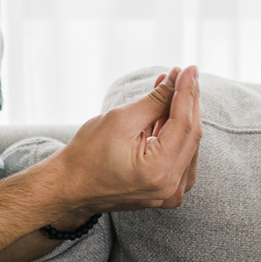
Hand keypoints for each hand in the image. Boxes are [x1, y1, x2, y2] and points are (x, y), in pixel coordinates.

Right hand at [48, 65, 203, 217]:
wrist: (69, 187)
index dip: (187, 92)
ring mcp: (169, 193)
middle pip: (190, 135)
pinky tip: (167, 110)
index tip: (189, 68)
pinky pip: (179, 156)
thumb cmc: (87, 154)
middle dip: (187, 100)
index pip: (185, 124)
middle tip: (183, 73)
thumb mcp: (120, 119)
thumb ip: (156, 100)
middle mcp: (170, 187)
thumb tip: (178, 79)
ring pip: (187, 144)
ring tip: (169, 86)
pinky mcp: (166, 191)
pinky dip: (175, 132)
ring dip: (181, 114)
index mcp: (159, 171)